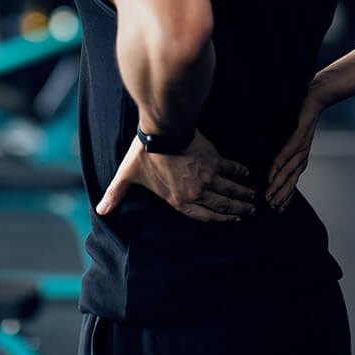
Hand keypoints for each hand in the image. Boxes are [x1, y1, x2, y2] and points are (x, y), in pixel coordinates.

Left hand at [96, 129, 256, 221]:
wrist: (162, 132)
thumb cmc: (144, 154)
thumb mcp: (127, 176)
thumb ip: (117, 194)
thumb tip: (101, 210)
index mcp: (179, 200)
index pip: (204, 215)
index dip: (220, 220)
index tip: (232, 221)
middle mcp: (197, 192)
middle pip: (222, 205)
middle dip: (237, 211)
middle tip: (250, 213)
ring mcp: (207, 176)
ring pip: (229, 190)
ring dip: (242, 196)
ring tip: (253, 199)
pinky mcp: (214, 159)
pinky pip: (231, 168)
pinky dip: (240, 172)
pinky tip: (247, 174)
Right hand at [265, 91, 326, 211]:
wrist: (314, 100)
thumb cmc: (302, 119)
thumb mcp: (292, 139)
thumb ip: (284, 152)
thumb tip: (272, 163)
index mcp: (301, 159)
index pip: (292, 182)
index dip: (286, 196)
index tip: (278, 209)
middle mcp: (302, 157)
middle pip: (291, 181)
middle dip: (281, 195)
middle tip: (272, 207)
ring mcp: (301, 148)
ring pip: (288, 171)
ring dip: (278, 185)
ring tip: (269, 195)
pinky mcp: (298, 138)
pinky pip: (286, 154)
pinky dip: (278, 165)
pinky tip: (271, 173)